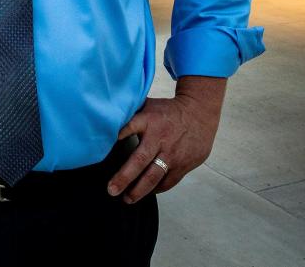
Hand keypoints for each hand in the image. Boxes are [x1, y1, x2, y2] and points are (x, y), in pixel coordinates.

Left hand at [107, 75, 225, 203]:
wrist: (198, 114)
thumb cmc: (167, 110)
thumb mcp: (148, 105)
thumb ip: (131, 113)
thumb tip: (107, 116)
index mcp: (148, 120)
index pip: (130, 126)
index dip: (118, 134)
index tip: (105, 145)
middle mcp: (159, 139)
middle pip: (140, 160)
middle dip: (124, 177)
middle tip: (111, 190)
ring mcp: (171, 154)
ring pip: (154, 176)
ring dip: (139, 190)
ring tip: (127, 199)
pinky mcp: (182, 165)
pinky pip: (168, 181)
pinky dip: (156, 189)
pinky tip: (146, 193)